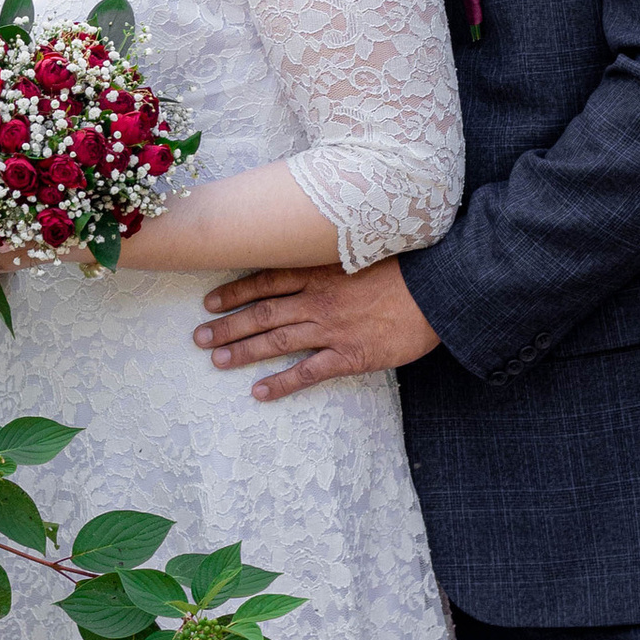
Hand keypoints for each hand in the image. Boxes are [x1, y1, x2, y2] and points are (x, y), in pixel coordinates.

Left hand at [195, 257, 440, 398]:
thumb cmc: (408, 266)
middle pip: (262, 312)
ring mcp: (331, 329)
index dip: (234, 292)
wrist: (440, 289)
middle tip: (199, 337)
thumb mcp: (366, 247)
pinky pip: (307, 372)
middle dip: (227, 325)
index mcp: (320, 271)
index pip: (265, 280)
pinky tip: (259, 392)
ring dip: (242, 351)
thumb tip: (315, 250)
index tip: (209, 301)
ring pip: (276, 340)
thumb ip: (336, 253)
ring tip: (216, 360)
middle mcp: (318, 299)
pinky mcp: (349, 355)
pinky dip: (281, 383)